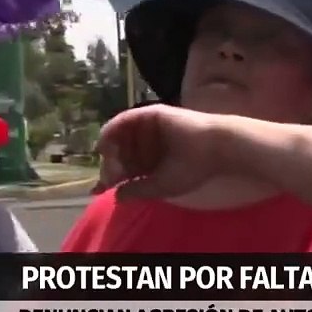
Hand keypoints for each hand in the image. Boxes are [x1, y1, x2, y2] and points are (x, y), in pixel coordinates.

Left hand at [96, 105, 229, 199]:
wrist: (214, 148)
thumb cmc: (193, 168)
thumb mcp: (161, 186)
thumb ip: (137, 190)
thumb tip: (115, 196)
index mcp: (155, 160)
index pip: (126, 169)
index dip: (111, 179)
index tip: (97, 191)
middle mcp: (149, 143)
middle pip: (119, 154)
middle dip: (110, 167)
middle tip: (109, 178)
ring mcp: (148, 128)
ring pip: (119, 139)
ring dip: (110, 152)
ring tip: (112, 164)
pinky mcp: (149, 114)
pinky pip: (123, 121)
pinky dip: (111, 131)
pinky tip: (106, 144)